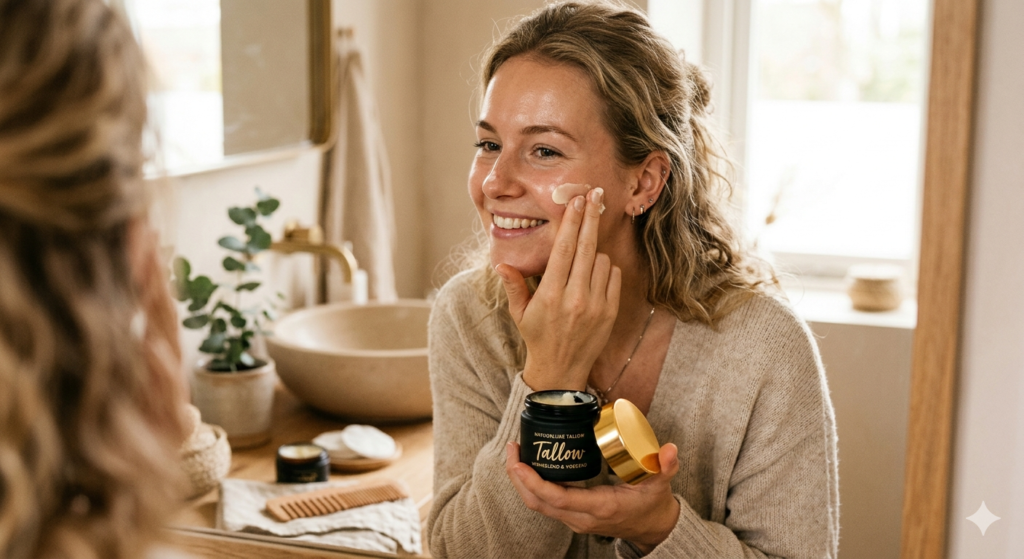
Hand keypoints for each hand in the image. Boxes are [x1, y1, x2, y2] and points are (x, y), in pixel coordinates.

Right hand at [495, 188, 620, 390]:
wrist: (562, 370)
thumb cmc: (537, 336)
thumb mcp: (519, 313)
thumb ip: (513, 286)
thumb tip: (501, 264)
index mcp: (550, 296)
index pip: (563, 250)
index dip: (571, 223)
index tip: (576, 201)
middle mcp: (575, 299)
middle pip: (586, 247)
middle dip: (590, 218)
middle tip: (595, 194)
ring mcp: (596, 306)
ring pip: (601, 260)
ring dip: (592, 254)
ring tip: (580, 265)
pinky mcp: (610, 311)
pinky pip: (613, 275)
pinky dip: (604, 270)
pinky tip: (591, 277)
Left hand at [505, 441, 680, 552]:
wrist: (653, 529)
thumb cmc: (653, 505)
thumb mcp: (660, 485)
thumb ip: (665, 467)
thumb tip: (670, 450)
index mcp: (599, 507)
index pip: (556, 497)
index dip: (532, 481)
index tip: (519, 461)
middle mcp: (582, 517)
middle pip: (537, 502)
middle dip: (518, 477)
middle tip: (512, 449)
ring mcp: (575, 520)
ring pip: (537, 505)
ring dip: (521, 482)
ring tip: (515, 454)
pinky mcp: (573, 517)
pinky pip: (545, 504)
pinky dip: (532, 486)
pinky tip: (529, 466)